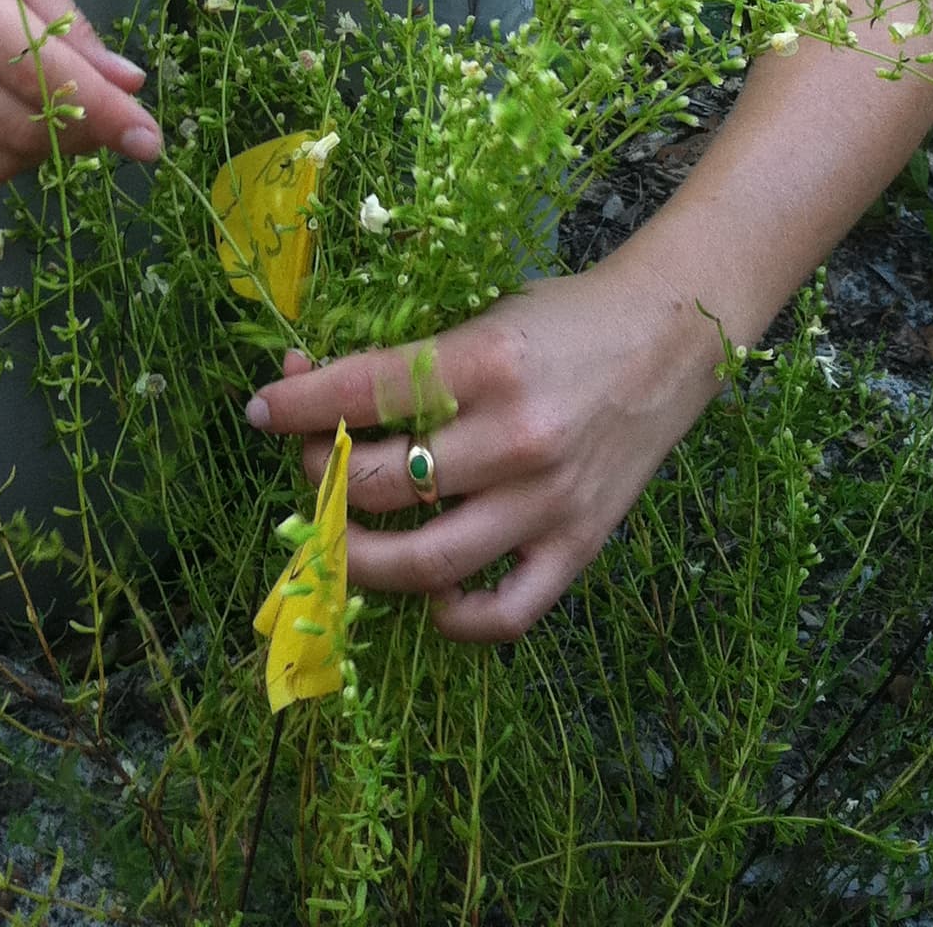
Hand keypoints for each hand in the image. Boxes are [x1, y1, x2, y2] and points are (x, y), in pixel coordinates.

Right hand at [0, 0, 159, 196]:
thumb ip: (67, 19)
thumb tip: (128, 83)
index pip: (38, 72)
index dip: (103, 112)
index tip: (149, 138)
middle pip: (17, 125)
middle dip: (80, 133)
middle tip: (106, 117)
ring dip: (39, 150)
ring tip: (48, 110)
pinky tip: (3, 127)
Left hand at [245, 264, 723, 642]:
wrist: (671, 335)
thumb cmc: (565, 318)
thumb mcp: (483, 315)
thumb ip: (412, 358)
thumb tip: (317, 385)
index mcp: (485, 361)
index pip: (363, 393)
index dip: (297, 402)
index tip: (261, 407)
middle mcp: (514, 437)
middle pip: (381, 482)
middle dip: (321, 472)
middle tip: (310, 459)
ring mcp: (548, 500)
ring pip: (427, 561)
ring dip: (362, 555)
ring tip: (339, 536)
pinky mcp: (579, 544)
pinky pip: (507, 612)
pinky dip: (456, 617)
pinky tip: (430, 592)